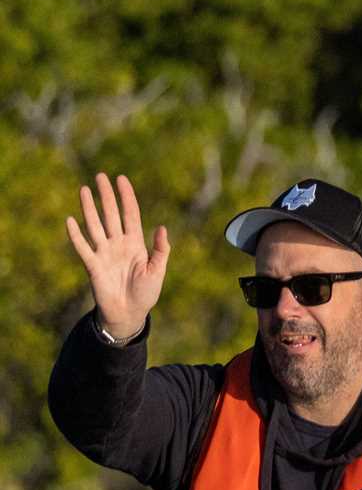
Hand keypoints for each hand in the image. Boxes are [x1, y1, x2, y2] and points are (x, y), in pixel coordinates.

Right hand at [65, 173, 169, 339]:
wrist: (129, 313)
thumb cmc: (146, 293)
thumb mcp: (157, 271)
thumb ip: (160, 250)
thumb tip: (162, 228)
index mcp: (135, 244)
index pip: (130, 214)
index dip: (126, 197)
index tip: (121, 179)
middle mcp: (118, 244)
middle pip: (111, 214)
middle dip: (106, 195)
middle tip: (100, 176)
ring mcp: (104, 253)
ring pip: (95, 225)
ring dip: (89, 208)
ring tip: (84, 189)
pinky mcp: (93, 265)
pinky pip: (83, 247)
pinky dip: (76, 235)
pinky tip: (71, 220)